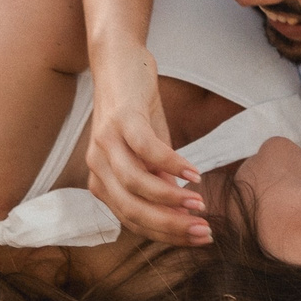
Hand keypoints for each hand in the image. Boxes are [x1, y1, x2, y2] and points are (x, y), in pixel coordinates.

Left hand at [83, 52, 212, 246]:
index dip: (166, 233)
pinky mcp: (121, 120)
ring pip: (135, 185)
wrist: (120, 63)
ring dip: (171, 199)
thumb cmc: (138, 111)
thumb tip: (181, 214)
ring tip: (200, 205)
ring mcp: (105, 143)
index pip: (133, 220)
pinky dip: (173, 165)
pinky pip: (147, 151)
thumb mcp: (150, 153)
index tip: (198, 238)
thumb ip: (160, 182)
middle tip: (204, 231)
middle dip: (170, 225)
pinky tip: (195, 174)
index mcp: (102, 181)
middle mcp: (96, 167)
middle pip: (131, 210)